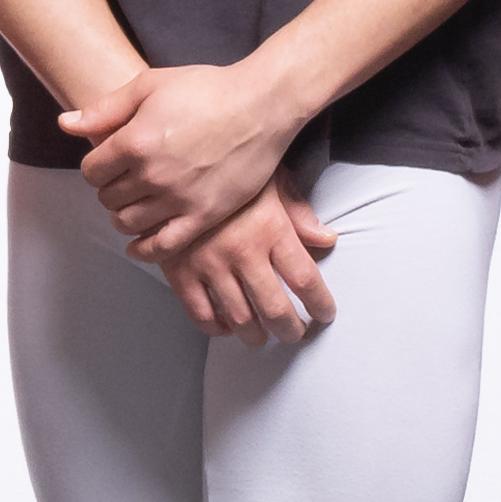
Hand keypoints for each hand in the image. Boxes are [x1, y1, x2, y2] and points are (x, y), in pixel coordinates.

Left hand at [67, 51, 312, 258]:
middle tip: (125, 179)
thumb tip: (65, 124)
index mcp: (135, 141)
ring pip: (128, 223)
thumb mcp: (150, 84)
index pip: (91, 171)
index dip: (96, 166)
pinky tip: (139, 244)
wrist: (262, 105)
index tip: (109, 161)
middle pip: (108, 198)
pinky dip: (145, 249)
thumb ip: (105, 109)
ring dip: (124, 215)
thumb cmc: (208, 88)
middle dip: (110, 189)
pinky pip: (163, 246)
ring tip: (135, 202)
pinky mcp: (204, 215)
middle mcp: (152, 175)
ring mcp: (179, 199)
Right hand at [168, 180, 340, 337]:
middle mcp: (242, 252)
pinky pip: (201, 314)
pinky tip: (226, 325)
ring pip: (240, 319)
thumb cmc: (228, 170)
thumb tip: (326, 239)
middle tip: (295, 333)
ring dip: (256, 335)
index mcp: (270, 229)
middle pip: (275, 309)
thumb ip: (299, 213)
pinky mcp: (180, 272)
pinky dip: (216, 328)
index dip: (320, 304)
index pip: (305, 279)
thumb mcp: (270, 180)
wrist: (174, 165)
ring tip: (263, 335)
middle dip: (291, 330)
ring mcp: (209, 265)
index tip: (324, 313)